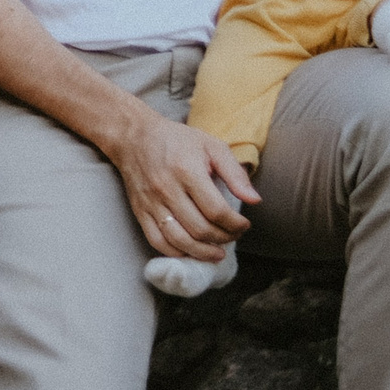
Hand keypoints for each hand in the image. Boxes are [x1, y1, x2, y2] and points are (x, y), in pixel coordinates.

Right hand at [106, 113, 256, 259]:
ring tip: (217, 252)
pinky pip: (157, 241)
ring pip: (179, 240)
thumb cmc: (176, 140)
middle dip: (223, 238)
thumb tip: (255, 200)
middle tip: (233, 235)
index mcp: (187, 171)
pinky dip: (176, 252)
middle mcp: (167, 189)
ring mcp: (151, 203)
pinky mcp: (140, 211)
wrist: (133, 137)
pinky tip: (191, 251)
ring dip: (203, 252)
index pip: (216, 211)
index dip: (235, 224)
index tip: (244, 225)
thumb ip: (235, 173)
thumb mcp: (211, 146)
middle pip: (200, 229)